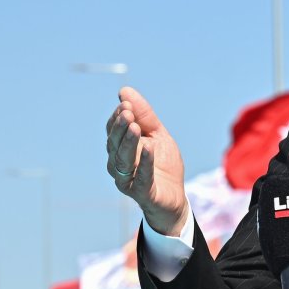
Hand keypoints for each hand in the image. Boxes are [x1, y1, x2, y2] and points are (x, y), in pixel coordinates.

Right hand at [105, 86, 190, 236]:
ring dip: (128, 142)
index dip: (118, 117)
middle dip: (120, 127)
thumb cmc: (162, 164)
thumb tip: (124, 91)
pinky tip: (149, 149)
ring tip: (134, 127)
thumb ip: (144, 115)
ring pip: (123, 160)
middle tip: (127, 111)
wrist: (174, 197)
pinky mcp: (143, 193)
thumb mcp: (158, 134)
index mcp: (121, 149)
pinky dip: (145, 163)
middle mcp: (119, 164)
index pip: (113, 130)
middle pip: (114, 144)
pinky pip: (141, 178)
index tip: (125, 102)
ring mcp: (129, 180)